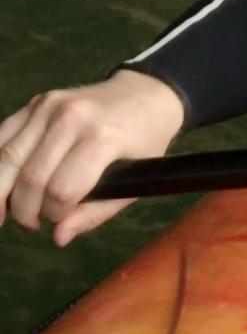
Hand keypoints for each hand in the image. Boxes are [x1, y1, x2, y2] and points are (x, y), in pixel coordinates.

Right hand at [0, 70, 186, 244]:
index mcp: (103, 138)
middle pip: (30, 177)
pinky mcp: (36, 103)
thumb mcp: (135, 182)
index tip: (59, 221)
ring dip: (1, 192)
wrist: (146, 96)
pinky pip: (2, 137)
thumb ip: (97, 213)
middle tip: (31, 225)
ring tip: (5, 214)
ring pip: (7, 157)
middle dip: (24, 210)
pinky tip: (3, 187)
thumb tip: (58, 238)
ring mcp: (49, 106)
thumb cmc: (145, 144)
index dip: (55, 214)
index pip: (62, 189)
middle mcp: (71, 118)